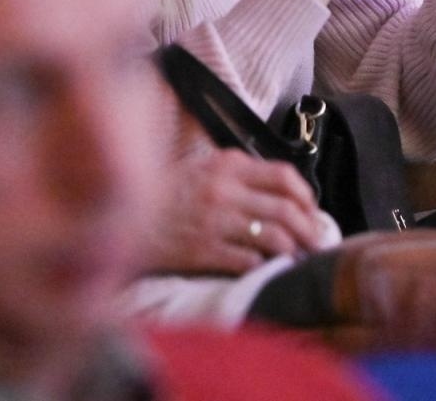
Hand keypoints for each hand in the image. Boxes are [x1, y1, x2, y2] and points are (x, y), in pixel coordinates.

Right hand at [143, 150, 323, 274]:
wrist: (117, 218)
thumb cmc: (162, 194)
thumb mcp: (200, 168)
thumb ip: (237, 174)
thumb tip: (280, 192)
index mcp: (227, 164)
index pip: (284, 175)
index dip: (306, 195)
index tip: (312, 210)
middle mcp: (225, 189)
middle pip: (287, 208)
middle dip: (310, 229)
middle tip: (318, 243)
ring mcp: (215, 221)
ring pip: (275, 236)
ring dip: (294, 250)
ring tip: (299, 259)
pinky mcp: (204, 251)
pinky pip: (250, 261)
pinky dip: (265, 267)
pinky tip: (267, 270)